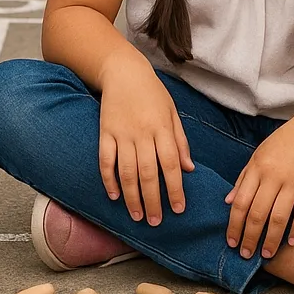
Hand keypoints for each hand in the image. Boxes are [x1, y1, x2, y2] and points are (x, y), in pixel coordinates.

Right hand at [98, 58, 193, 225]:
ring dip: (131, 196)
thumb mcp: (172, 112)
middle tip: (155, 222)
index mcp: (162, 128)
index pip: (170, 164)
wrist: (123, 71)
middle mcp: (142, 133)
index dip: (175, 188)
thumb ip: (180, 141)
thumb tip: (188, 169)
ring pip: (126, 171)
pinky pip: (105, 160)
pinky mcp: (105, 132)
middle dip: (153, 200)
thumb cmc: (152, 93)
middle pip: (148, 173)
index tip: (178, 209)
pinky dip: (108, 179)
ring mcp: (122, 134)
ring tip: (137, 215)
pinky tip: (113, 196)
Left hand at [225, 114, 293, 259]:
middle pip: (257, 213)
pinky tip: (292, 242)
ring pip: (278, 217)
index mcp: (257, 167)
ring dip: (271, 239)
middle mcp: (272, 175)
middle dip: (249, 237)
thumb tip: (228, 201)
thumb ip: (244, 177)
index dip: (234, 225)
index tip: (231, 242)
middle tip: (246, 255)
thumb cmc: (287, 140)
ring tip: (266, 254)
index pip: (240, 202)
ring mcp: (293, 180)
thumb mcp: (260, 153)